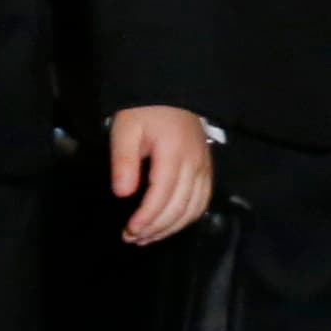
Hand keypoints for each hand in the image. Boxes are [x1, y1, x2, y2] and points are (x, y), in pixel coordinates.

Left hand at [109, 106, 215, 243]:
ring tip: (148, 238)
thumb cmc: (144, 111)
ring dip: (172, 228)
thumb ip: (124, 161)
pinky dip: (188, 218)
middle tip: (133, 238)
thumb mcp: (125, 130)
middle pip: (179, 207)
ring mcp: (204, 167)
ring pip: (193, 208)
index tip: (129, 230)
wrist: (170, 93)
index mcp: (173, 153)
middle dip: (156, 228)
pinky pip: (203, 201)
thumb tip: (123, 194)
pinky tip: (170, 225)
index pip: (162, 196)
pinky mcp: (207, 169)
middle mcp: (194, 164)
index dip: (147, 218)